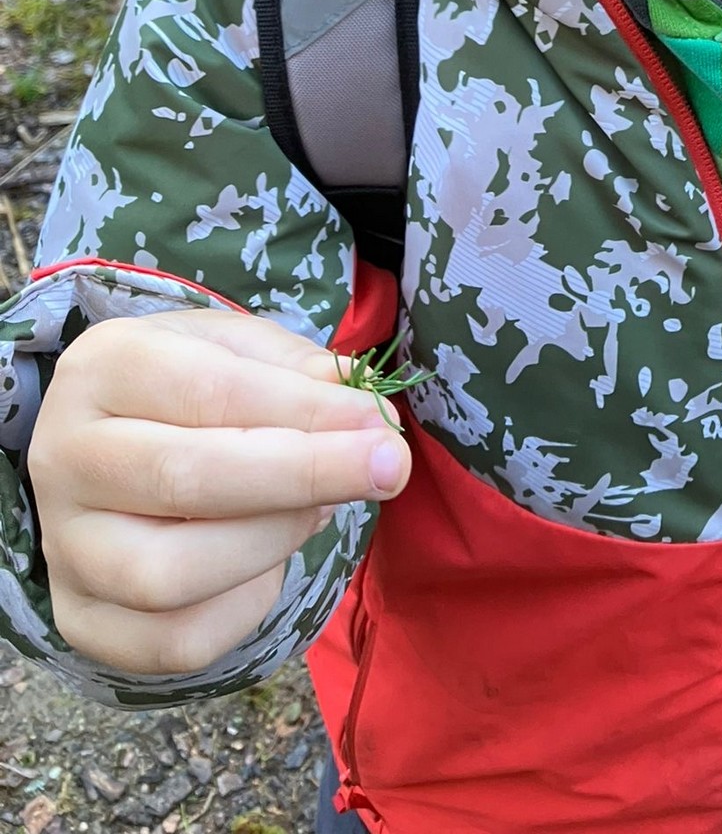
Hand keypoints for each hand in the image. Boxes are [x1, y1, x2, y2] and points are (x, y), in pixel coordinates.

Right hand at [28, 308, 410, 676]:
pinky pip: (175, 641)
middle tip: (388, 468)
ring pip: (171, 576)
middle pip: (186, 479)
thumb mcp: (238, 349)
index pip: (211, 392)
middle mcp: (64, 457)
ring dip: (273, 542)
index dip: (306, 413)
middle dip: (305, 475)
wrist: (115, 444)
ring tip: (318, 508)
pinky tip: (269, 560)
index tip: (380, 423)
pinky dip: (245, 606)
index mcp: (103, 368)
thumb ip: (298, 371)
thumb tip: (361, 410)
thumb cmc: (189, 386)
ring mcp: (66, 548)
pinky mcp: (82, 620)